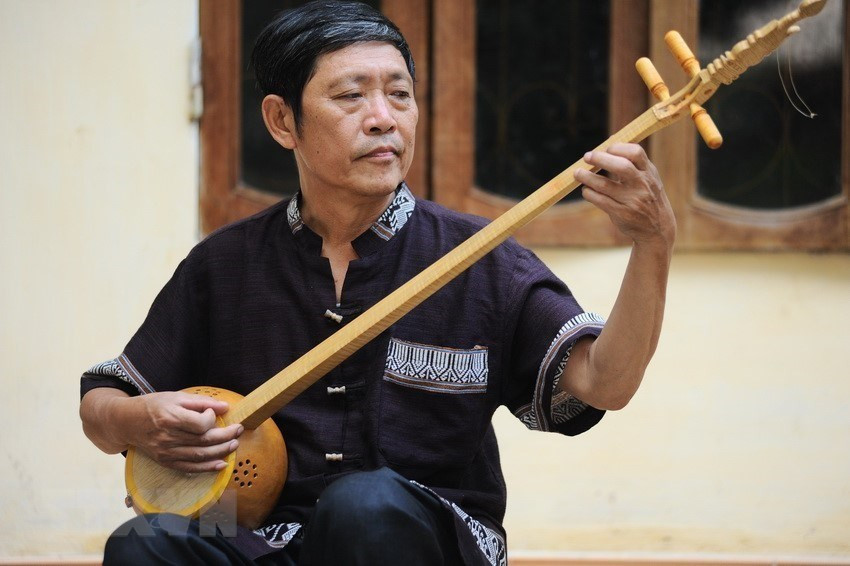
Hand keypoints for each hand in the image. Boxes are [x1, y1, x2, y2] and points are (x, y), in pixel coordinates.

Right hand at [124, 391, 242, 472]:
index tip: (213, 413)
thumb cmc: (153, 405)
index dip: (212, 419)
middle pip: (203, 441)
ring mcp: (166, 452)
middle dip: (225, 436)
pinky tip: (221, 464)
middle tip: (238, 431)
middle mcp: (168, 437)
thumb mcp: (176, 396)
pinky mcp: (165, 461)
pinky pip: (190, 467)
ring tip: (234, 445)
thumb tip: (224, 407)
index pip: (200, 424)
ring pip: (199, 455)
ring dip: (221, 452)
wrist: (126, 422)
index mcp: (170, 417)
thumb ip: (201, 402)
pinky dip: (207, 468)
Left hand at [575, 143, 675, 248]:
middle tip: (587, 156)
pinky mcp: (622, 213)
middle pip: (621, 167)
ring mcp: (632, 200)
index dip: (619, 148)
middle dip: (600, 159)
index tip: (607, 148)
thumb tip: (605, 149)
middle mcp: (642, 185)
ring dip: (587, 177)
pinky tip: (586, 190)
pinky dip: (589, 193)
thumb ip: (634, 166)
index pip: (636, 153)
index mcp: (649, 173)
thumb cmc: (648, 198)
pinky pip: (600, 200)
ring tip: (578, 173)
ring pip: (604, 185)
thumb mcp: (649, 180)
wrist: (658, 228)